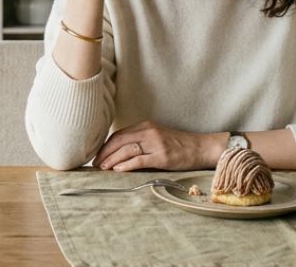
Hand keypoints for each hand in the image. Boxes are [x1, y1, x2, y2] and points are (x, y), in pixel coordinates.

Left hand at [93, 120, 221, 171]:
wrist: (200, 148)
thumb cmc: (178, 145)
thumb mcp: (157, 137)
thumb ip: (140, 141)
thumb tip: (119, 153)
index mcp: (146, 125)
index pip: (119, 134)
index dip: (105, 145)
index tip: (97, 156)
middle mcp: (149, 131)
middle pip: (119, 141)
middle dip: (104, 153)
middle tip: (95, 164)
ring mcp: (156, 143)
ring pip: (127, 149)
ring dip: (112, 159)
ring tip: (103, 168)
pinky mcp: (162, 156)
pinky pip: (140, 159)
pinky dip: (127, 164)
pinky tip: (118, 169)